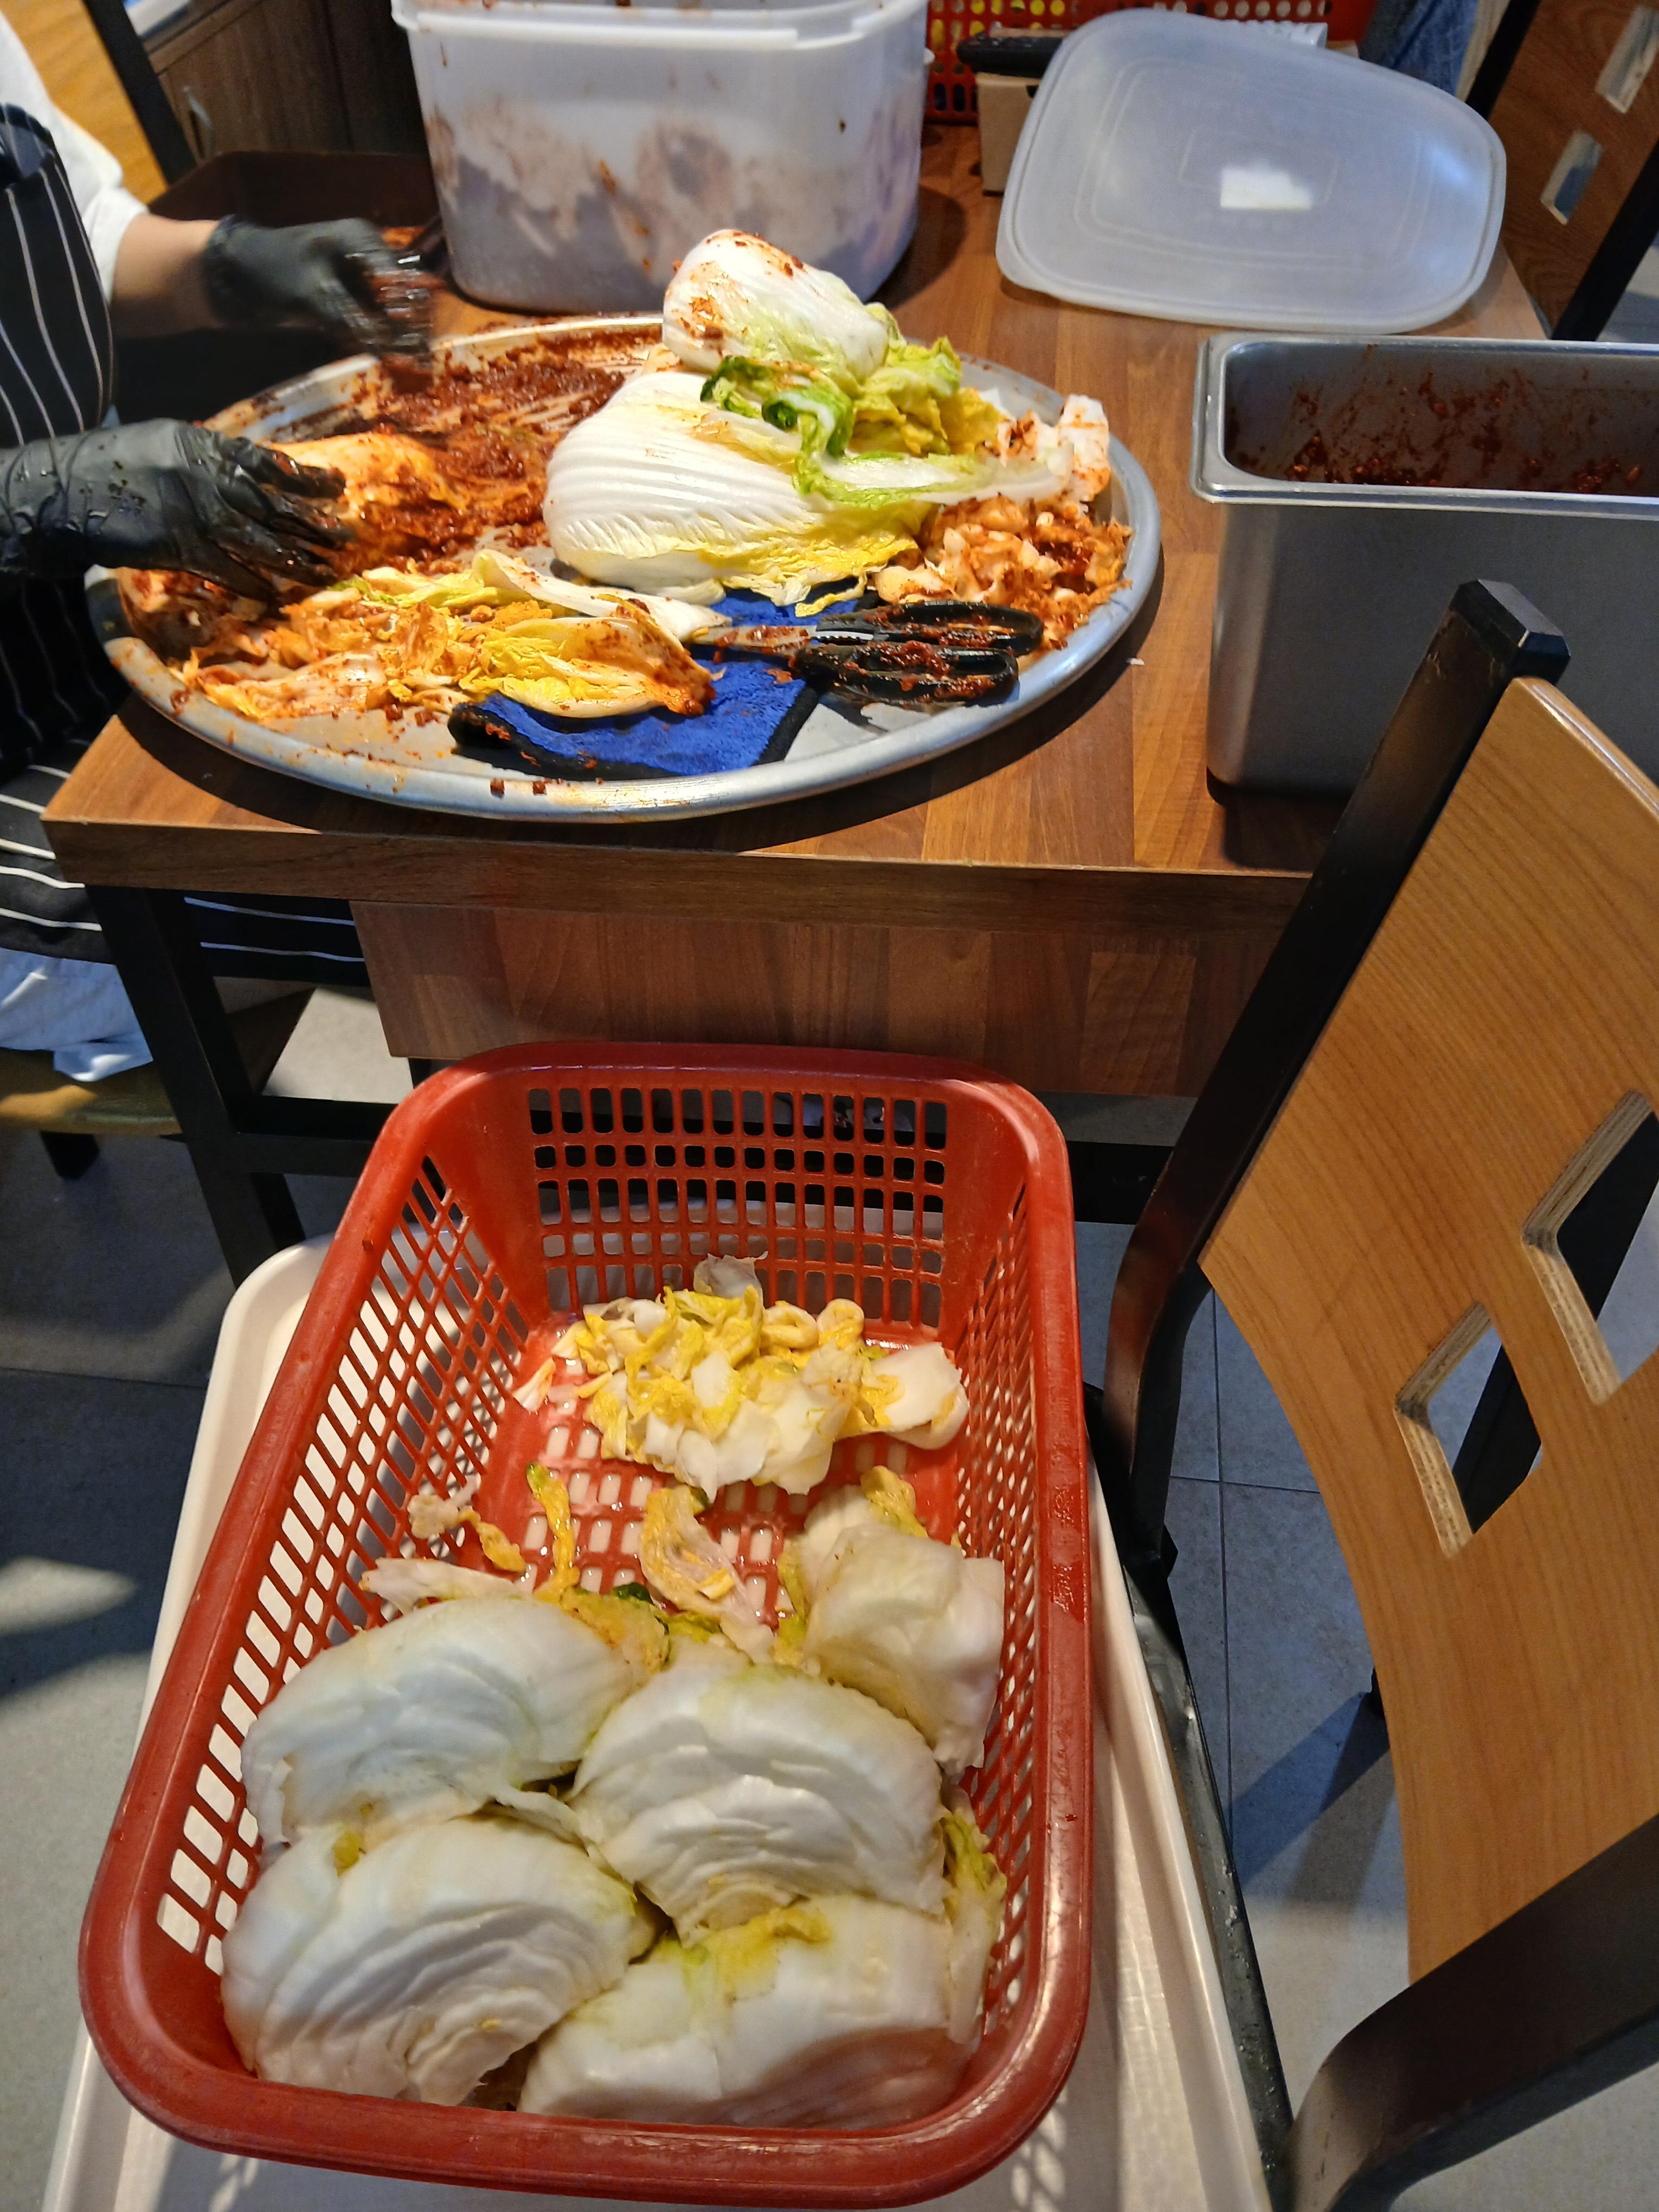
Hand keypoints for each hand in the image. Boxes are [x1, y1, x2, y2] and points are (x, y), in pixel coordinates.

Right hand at [0, 421, 347, 597]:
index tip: (337, 487)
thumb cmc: (117, 464)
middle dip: (314, 523)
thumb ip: (208, 457)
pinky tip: (279, 594)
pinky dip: (255, 584)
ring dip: (297, 558)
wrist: (69, 490)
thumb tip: (249, 471)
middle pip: (275, 506)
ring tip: (327, 569)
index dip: (307, 477)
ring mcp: (196, 516)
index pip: (270, 463)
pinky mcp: (181, 549)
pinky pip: (229, 572)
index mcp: (205, 449)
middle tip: (348, 536)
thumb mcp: (166, 444)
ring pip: (260, 542)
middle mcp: (207, 480)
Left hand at [202, 217, 434, 360]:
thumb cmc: (269, 271)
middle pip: (402, 295)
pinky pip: (373, 323)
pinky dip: (380, 342)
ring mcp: (355, 280)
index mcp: (361, 241)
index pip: (400, 279)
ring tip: (410, 367)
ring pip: (391, 312)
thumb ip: (352, 318)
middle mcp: (365, 258)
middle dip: (412, 327)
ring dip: (399, 338)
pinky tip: (390, 362)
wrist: (231, 277)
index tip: (419, 346)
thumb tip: (388, 346)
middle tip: (420, 361)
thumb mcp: (313, 294)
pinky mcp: (345, 302)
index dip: (412, 313)